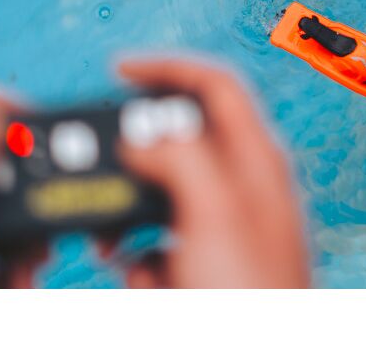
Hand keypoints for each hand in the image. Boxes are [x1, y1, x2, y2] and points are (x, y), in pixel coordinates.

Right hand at [117, 58, 309, 287]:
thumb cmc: (250, 298)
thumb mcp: (214, 215)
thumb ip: (180, 158)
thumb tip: (143, 137)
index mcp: (257, 159)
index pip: (216, 83)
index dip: (168, 66)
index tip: (120, 70)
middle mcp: (245, 183)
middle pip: (181, 137)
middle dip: (137, 155)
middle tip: (107, 174)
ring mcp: (226, 223)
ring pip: (164, 193)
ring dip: (131, 213)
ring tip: (116, 244)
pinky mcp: (208, 258)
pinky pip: (162, 238)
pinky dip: (144, 254)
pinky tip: (146, 278)